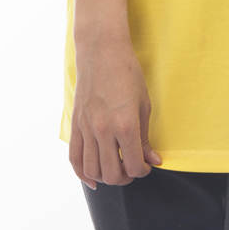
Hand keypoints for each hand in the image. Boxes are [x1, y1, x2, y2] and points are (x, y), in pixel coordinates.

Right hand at [69, 39, 163, 187]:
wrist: (102, 52)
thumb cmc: (127, 73)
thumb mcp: (144, 104)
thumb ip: (145, 137)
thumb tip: (153, 160)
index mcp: (126, 125)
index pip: (134, 166)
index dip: (143, 171)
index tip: (146, 165)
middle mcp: (104, 130)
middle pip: (112, 174)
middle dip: (125, 178)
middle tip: (132, 169)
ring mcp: (86, 128)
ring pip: (92, 170)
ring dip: (105, 177)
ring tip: (115, 170)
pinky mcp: (75, 125)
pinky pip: (74, 158)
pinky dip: (82, 173)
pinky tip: (92, 178)